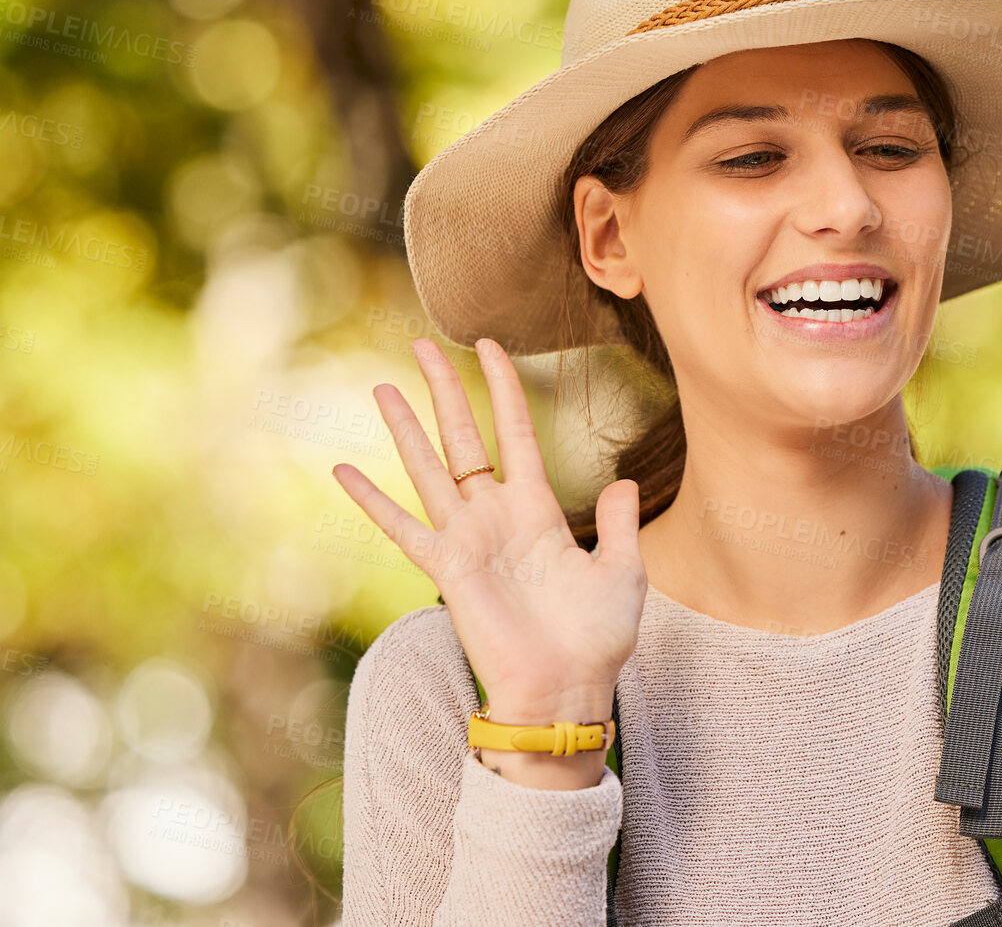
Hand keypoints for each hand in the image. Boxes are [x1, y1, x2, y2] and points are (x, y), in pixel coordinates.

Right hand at [332, 337, 646, 749]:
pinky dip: (372, 500)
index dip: (504, 388)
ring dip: (406, 427)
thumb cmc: (597, 639)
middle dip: (445, 391)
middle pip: (464, 438)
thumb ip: (619, 523)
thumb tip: (622, 481)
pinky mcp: (446, 570)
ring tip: (384, 385)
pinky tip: (343, 469)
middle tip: (423, 345)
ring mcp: (468, 541)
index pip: (518, 432)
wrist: (568, 691)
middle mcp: (497, 517)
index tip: (490, 346)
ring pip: (429, 469)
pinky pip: (402, 527)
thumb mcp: (623, 571)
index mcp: (539, 511)